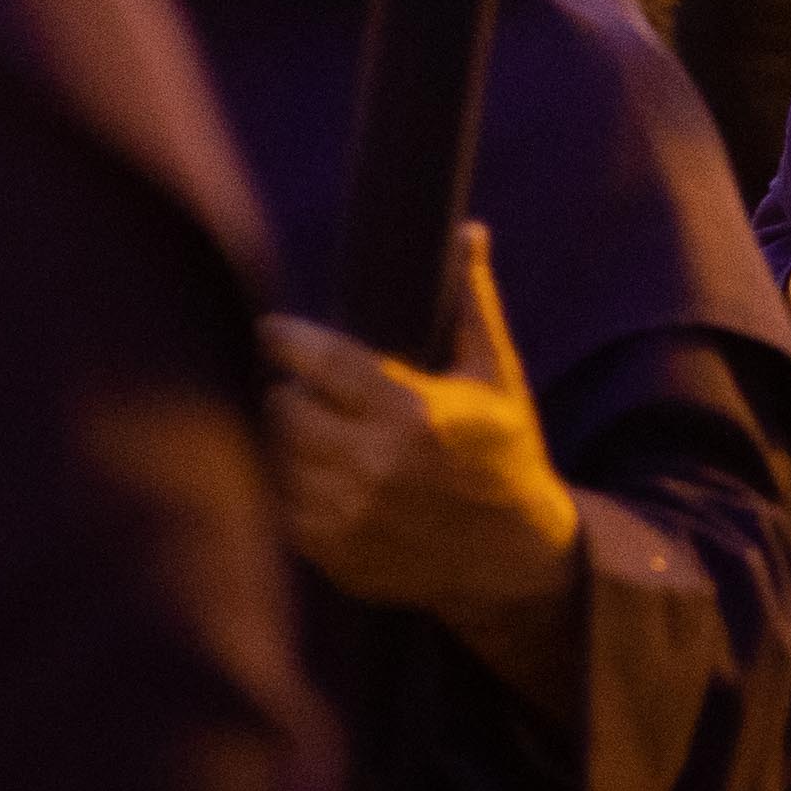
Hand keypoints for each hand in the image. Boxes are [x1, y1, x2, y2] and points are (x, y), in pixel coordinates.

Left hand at [259, 225, 583, 705]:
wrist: (518, 559)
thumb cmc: (506, 455)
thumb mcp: (498, 378)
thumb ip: (473, 304)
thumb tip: (468, 231)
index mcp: (414, 414)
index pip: (323, 362)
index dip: (288, 340)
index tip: (273, 330)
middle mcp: (377, 466)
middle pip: (288, 410)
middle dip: (291, 392)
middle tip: (305, 388)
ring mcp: (353, 516)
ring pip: (280, 459)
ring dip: (289, 439)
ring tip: (312, 429)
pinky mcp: (339, 555)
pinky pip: (285, 506)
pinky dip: (294, 485)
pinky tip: (320, 473)